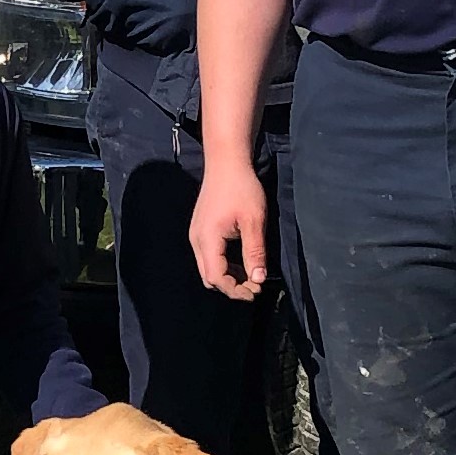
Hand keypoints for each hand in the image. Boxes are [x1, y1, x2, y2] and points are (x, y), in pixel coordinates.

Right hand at [188, 155, 269, 301]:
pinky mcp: (200, 230)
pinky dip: (224, 265)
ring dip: (228, 276)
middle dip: (231, 287)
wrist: (226, 163)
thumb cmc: (242, 188)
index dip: (236, 290)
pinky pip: (209, 257)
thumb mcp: (254, 221)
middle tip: (255, 287)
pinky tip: (242, 262)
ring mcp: (196, 234)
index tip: (256, 291)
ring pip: (208, 268)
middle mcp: (196, 240)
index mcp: (207, 239)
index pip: (216, 277)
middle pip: (208, 277)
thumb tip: (259, 280)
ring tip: (251, 276)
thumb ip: (255, 252)